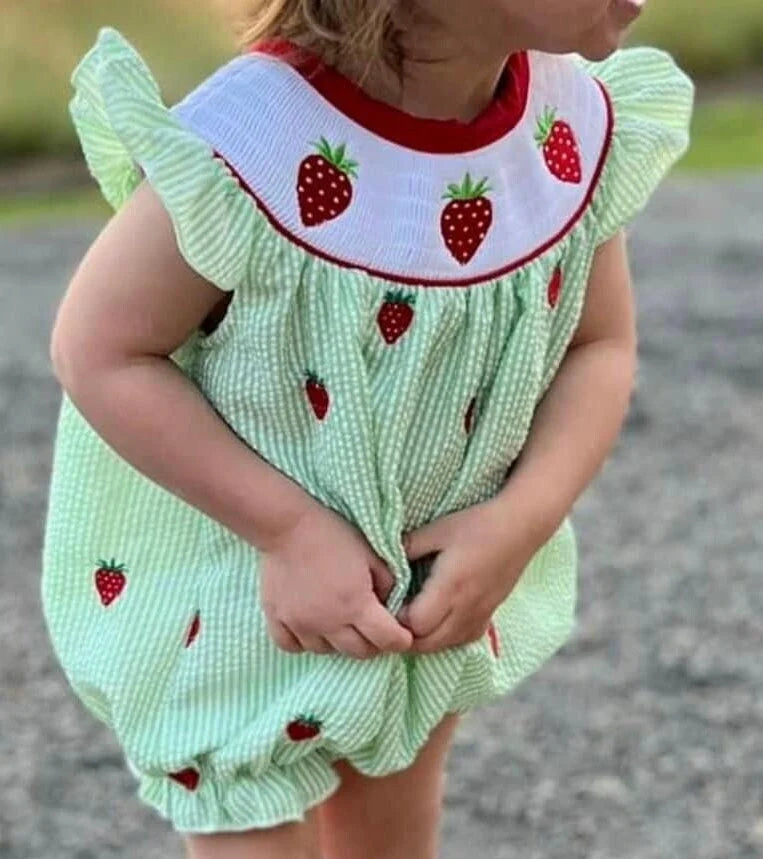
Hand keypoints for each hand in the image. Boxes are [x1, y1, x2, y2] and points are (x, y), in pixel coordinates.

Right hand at [259, 500, 412, 658]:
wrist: (288, 525)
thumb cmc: (334, 535)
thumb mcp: (372, 555)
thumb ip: (388, 584)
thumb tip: (390, 606)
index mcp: (357, 604)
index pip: (387, 640)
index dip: (399, 640)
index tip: (401, 635)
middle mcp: (329, 622)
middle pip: (359, 652)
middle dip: (372, 643)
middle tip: (373, 629)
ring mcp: (301, 624)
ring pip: (326, 651)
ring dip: (339, 642)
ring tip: (341, 623)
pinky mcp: (278, 619)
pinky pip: (293, 646)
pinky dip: (305, 642)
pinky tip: (311, 627)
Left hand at [398, 498, 542, 653]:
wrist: (521, 527)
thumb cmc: (477, 524)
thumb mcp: (437, 530)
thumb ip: (407, 546)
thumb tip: (381, 560)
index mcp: (449, 587)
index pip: (415, 624)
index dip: (395, 620)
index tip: (387, 604)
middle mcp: (466, 608)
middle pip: (427, 643)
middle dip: (405, 635)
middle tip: (393, 616)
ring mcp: (480, 615)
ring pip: (445, 646)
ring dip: (424, 640)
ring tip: (412, 619)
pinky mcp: (490, 615)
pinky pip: (462, 641)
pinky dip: (445, 639)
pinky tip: (437, 621)